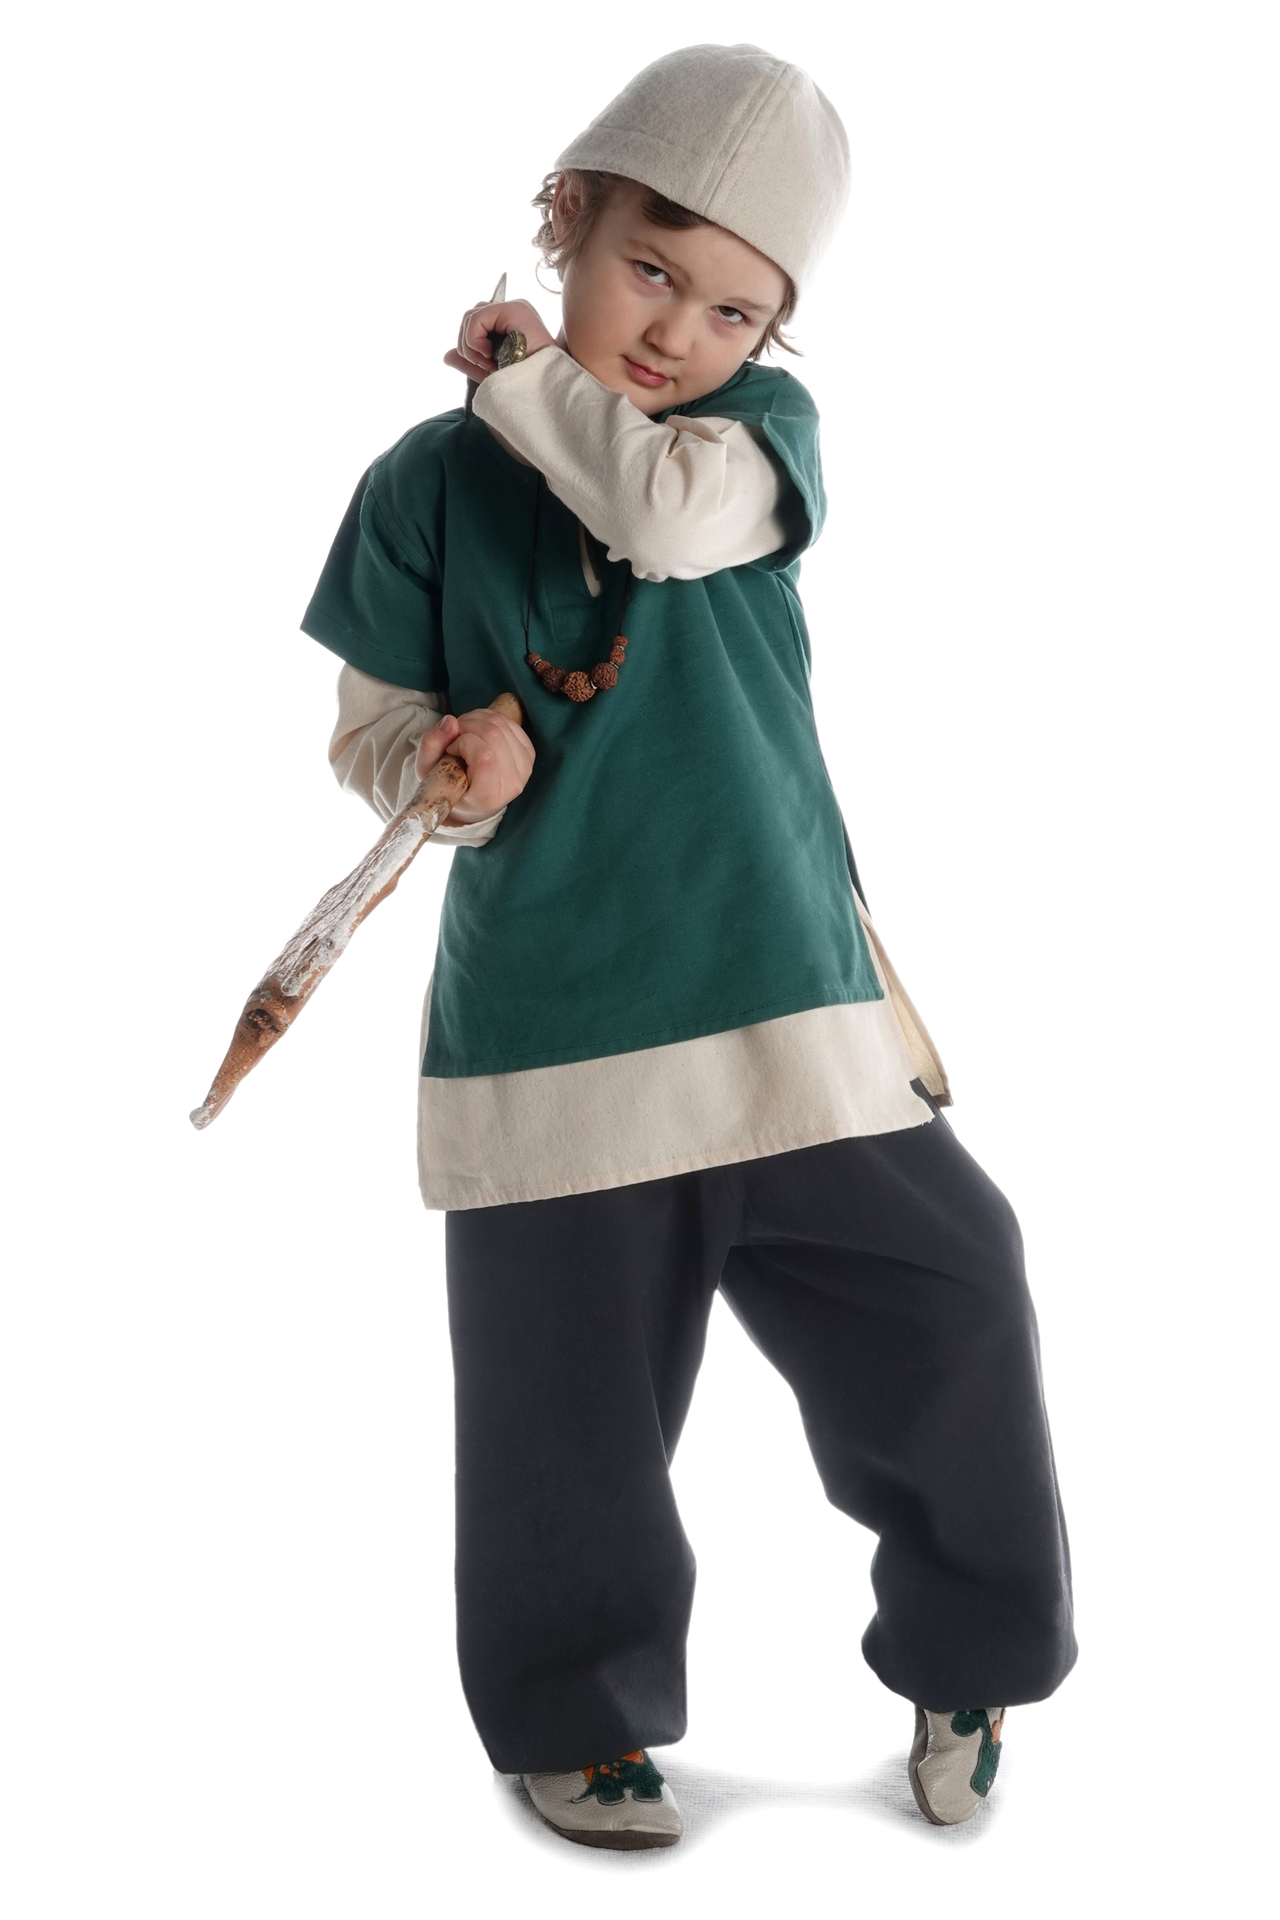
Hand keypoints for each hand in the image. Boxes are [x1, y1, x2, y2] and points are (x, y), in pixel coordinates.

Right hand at [414, 707, 534, 823]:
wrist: (470, 800)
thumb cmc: (446, 786)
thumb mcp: (426, 771)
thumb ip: (431, 745)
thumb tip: (451, 721)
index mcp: (488, 796)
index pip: (484, 756)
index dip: (463, 742)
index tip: (451, 749)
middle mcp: (512, 785)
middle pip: (493, 734)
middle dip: (468, 725)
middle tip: (455, 736)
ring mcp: (524, 769)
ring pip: (501, 724)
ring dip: (477, 719)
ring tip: (463, 733)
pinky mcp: (528, 754)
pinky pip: (510, 722)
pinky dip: (489, 718)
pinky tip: (477, 730)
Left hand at [443, 298, 556, 384]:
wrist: (542, 392)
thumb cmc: (522, 385)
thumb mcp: (489, 373)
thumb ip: (469, 362)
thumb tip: (446, 355)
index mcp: (510, 324)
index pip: (476, 323)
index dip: (470, 345)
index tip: (484, 366)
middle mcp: (513, 313)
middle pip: (470, 317)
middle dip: (467, 345)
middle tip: (485, 365)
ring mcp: (515, 308)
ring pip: (469, 316)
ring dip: (470, 345)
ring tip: (488, 362)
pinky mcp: (514, 310)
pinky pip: (476, 319)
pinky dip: (474, 341)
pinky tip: (489, 355)